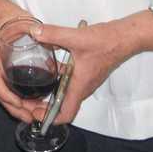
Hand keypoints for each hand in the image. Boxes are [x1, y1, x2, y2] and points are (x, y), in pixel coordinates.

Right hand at [0, 0, 41, 123]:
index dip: (6, 95)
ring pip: (0, 91)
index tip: (19, 104)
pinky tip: (25, 101)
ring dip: (14, 105)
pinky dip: (12, 97)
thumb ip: (31, 28)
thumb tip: (44, 36)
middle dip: (13, 107)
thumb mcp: (19, 18)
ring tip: (31, 114)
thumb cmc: (3, 13)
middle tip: (31, 117)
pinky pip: (2, 85)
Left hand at [30, 10, 152, 124]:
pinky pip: (70, 82)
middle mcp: (83, 87)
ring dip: (51, 94)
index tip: (33, 113)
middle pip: (62, 107)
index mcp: (80, 85)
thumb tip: (33, 33)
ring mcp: (85, 80)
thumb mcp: (76, 37)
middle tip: (27, 101)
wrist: (125, 37)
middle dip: (44, 107)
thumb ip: (53, 34)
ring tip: (34, 87)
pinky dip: (58, 80)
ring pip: (66, 94)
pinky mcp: (86, 72)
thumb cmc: (106, 42)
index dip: (49, 118)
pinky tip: (50, 66)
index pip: (66, 114)